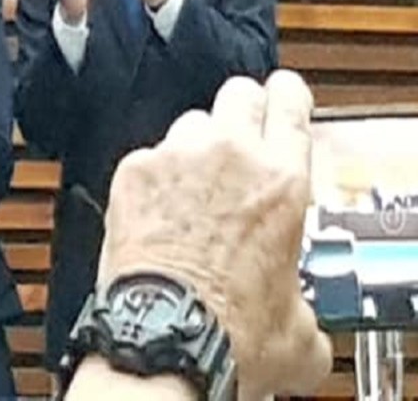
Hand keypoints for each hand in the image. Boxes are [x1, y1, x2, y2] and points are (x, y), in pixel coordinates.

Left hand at [97, 70, 330, 400]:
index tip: (281, 96)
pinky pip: (148, 157)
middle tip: (237, 144)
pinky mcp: (131, 169)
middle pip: (237, 94)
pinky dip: (152, 179)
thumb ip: (299, 283)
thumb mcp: (300, 317)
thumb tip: (291, 301)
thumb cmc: (233, 331)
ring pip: (190, 125)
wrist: (168, 338)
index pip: (289, 102)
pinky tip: (155, 215)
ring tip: (191, 194)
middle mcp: (230, 154)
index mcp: (283, 179)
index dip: (285, 96)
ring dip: (194, 150)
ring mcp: (174, 155)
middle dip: (240, 112)